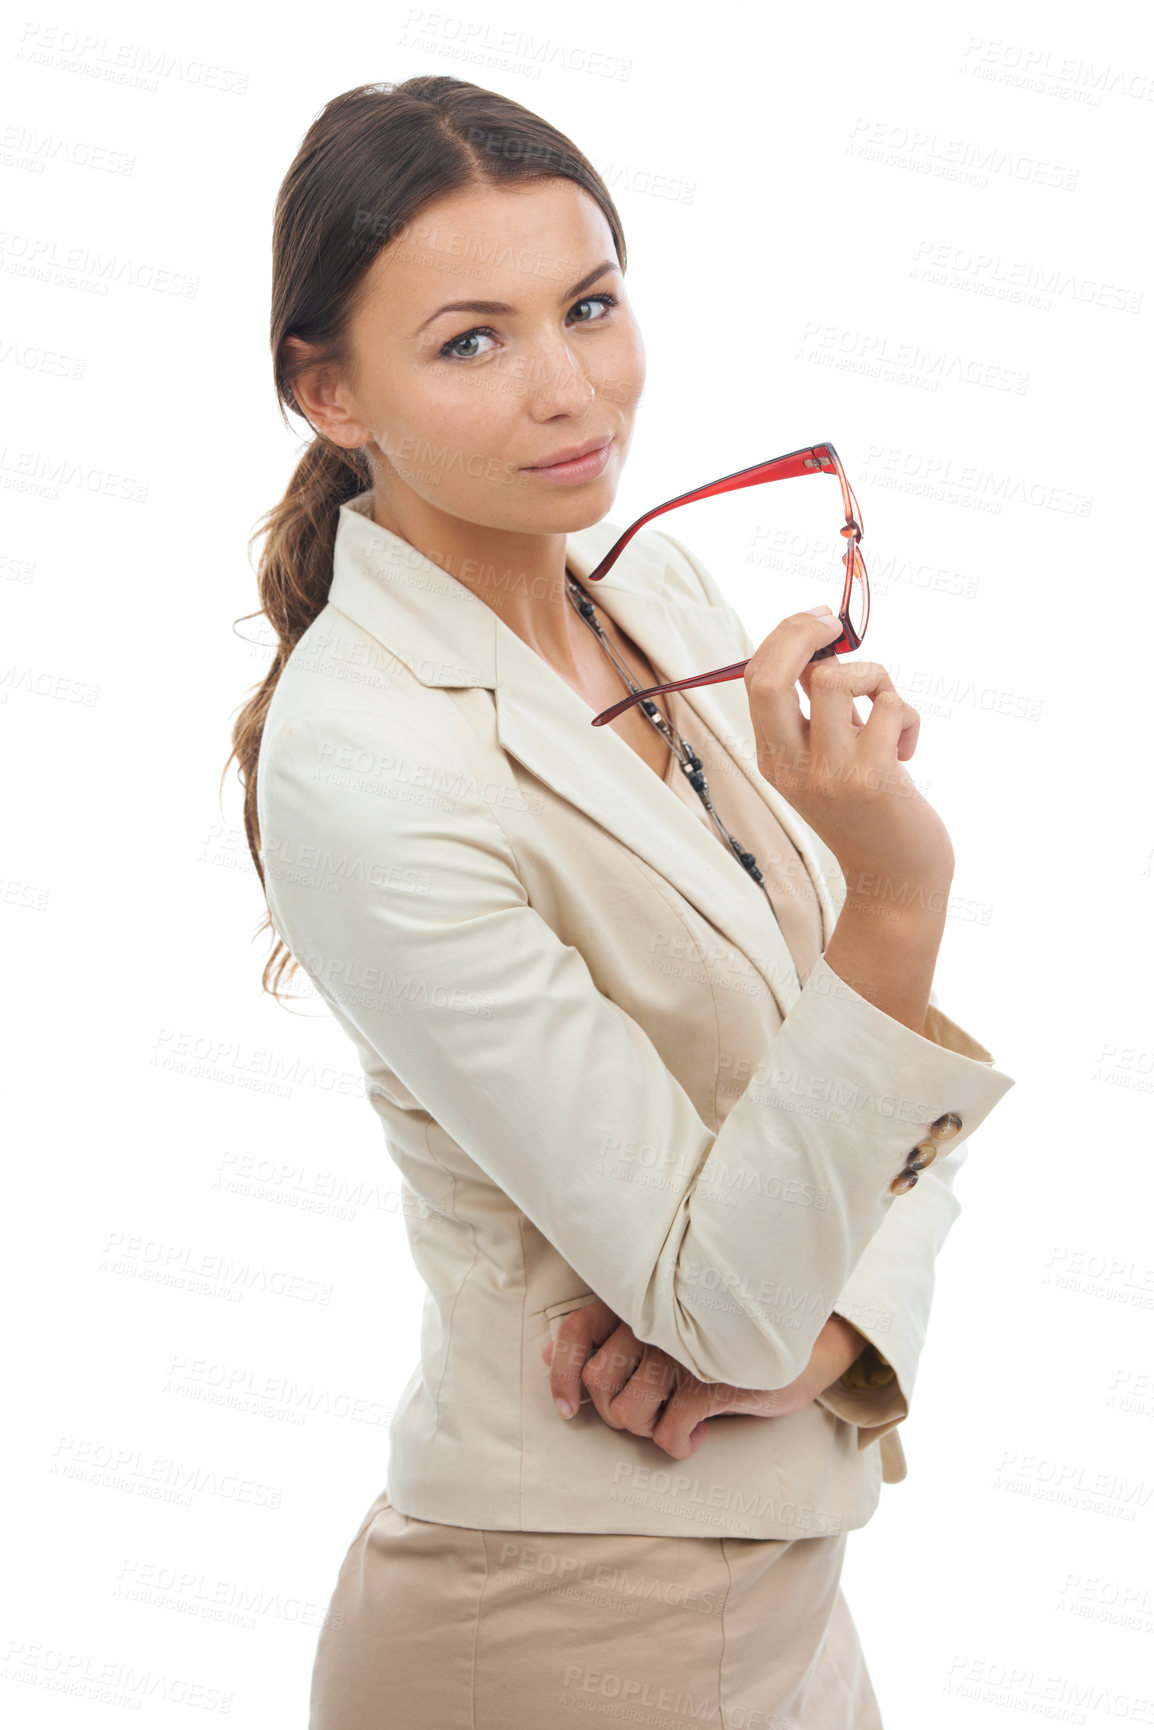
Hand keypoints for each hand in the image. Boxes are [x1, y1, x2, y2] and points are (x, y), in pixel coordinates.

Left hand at [541, 1301, 867, 1460]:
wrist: (805, 1340)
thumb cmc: (724, 1334)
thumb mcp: (664, 1327)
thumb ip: (609, 1334)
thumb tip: (549, 1353)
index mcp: (638, 1301)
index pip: (575, 1331)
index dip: (562, 1375)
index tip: (568, 1409)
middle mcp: (655, 1319)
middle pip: (599, 1383)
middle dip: (617, 1413)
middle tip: (650, 1412)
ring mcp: (682, 1349)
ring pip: (628, 1413)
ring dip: (649, 1428)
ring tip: (676, 1417)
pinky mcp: (712, 1380)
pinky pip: (668, 1433)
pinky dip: (678, 1444)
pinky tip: (699, 1432)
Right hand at [742, 608, 954, 894]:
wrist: (895, 879)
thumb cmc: (868, 813)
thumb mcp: (826, 762)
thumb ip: (819, 715)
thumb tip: (827, 648)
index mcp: (773, 758)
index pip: (755, 678)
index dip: (786, 636)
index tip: (818, 621)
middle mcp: (791, 766)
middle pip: (772, 676)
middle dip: (804, 631)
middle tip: (835, 625)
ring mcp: (829, 774)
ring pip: (836, 681)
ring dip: (873, 676)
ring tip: (886, 708)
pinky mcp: (873, 779)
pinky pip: (890, 708)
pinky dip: (907, 717)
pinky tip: (907, 748)